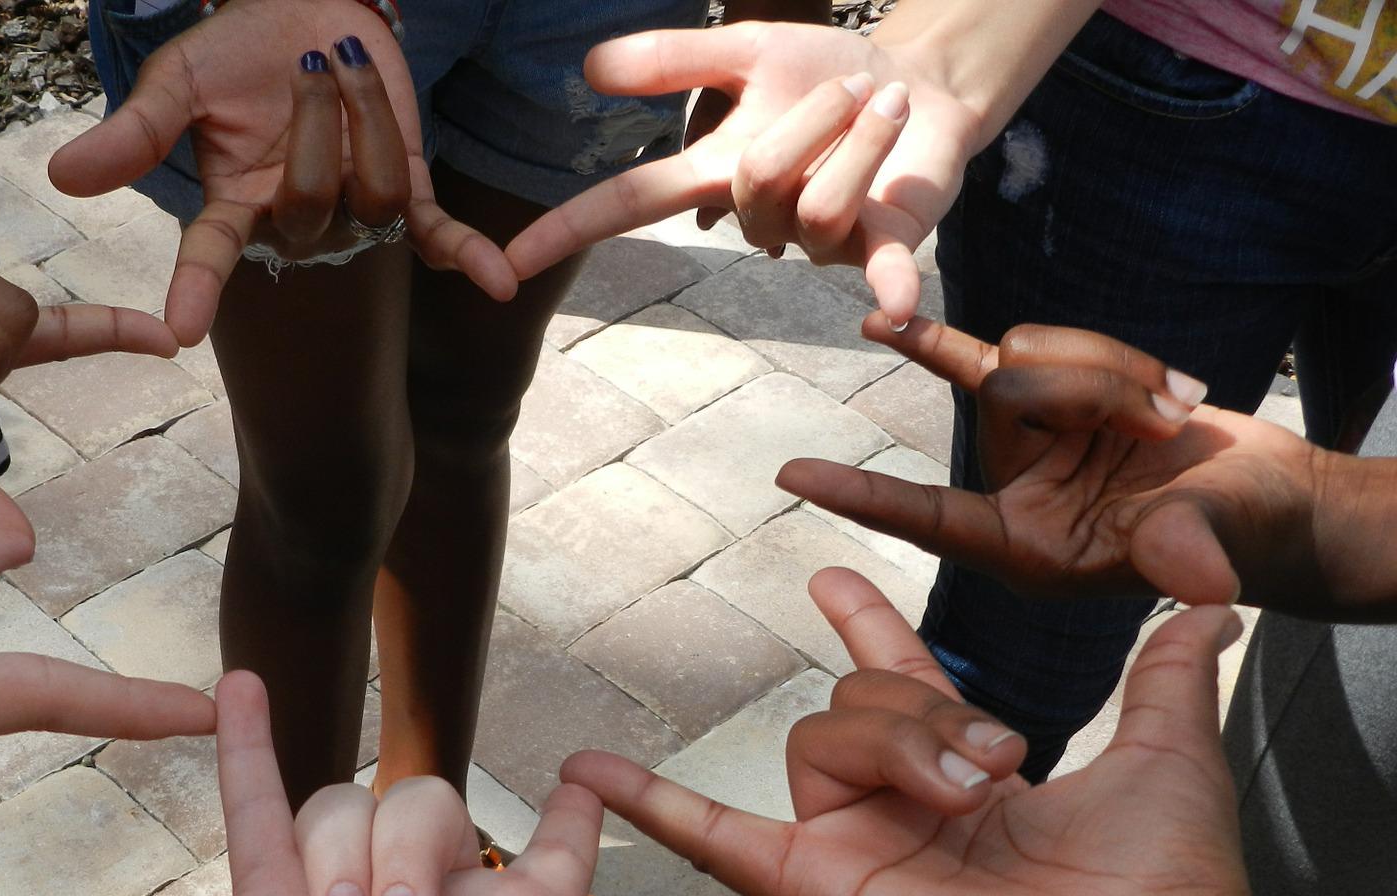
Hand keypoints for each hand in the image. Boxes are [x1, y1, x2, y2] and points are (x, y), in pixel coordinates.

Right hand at [48, 0, 516, 343]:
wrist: (307, 7)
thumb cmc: (236, 49)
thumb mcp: (178, 82)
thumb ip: (135, 132)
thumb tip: (64, 177)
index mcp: (236, 202)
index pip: (211, 255)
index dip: (195, 288)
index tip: (178, 330)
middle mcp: (295, 219)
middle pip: (310, 205)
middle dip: (318, 131)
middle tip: (311, 61)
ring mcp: (355, 208)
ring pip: (373, 197)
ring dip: (370, 121)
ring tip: (345, 56)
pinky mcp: (408, 190)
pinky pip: (437, 235)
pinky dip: (470, 256)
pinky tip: (502, 284)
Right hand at [505, 23, 980, 324]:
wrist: (923, 88)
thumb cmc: (824, 74)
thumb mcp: (747, 49)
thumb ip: (674, 59)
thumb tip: (590, 67)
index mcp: (712, 176)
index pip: (625, 205)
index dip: (564, 233)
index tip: (505, 268)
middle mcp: (756, 220)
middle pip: (758, 181)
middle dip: (814, 117)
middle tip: (855, 86)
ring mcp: (818, 241)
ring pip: (819, 205)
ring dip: (864, 135)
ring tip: (890, 106)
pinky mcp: (883, 249)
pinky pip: (880, 272)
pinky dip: (892, 291)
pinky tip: (898, 313)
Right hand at [564, 568, 1259, 895]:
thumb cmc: (1164, 884)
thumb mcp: (1167, 750)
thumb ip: (1169, 675)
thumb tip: (1212, 608)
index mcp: (961, 778)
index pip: (893, 682)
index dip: (863, 623)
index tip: (832, 577)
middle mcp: (895, 814)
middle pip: (855, 704)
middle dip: (926, 712)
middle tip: (1001, 767)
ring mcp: (849, 852)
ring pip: (819, 738)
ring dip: (897, 745)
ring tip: (967, 795)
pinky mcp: (816, 889)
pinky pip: (712, 836)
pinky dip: (647, 804)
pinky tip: (586, 773)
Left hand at [777, 316, 1343, 611]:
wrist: (1277, 502)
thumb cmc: (1244, 539)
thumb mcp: (1214, 544)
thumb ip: (1184, 553)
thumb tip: (1199, 581)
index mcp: (1024, 548)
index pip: (927, 517)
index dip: (863, 495)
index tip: (790, 476)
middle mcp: (1015, 494)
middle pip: (1002, 393)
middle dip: (1093, 387)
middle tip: (1170, 423)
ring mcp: (1035, 442)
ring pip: (1026, 353)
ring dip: (1111, 367)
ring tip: (1176, 411)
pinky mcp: (1062, 399)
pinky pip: (1024, 347)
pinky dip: (1034, 349)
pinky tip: (982, 352)